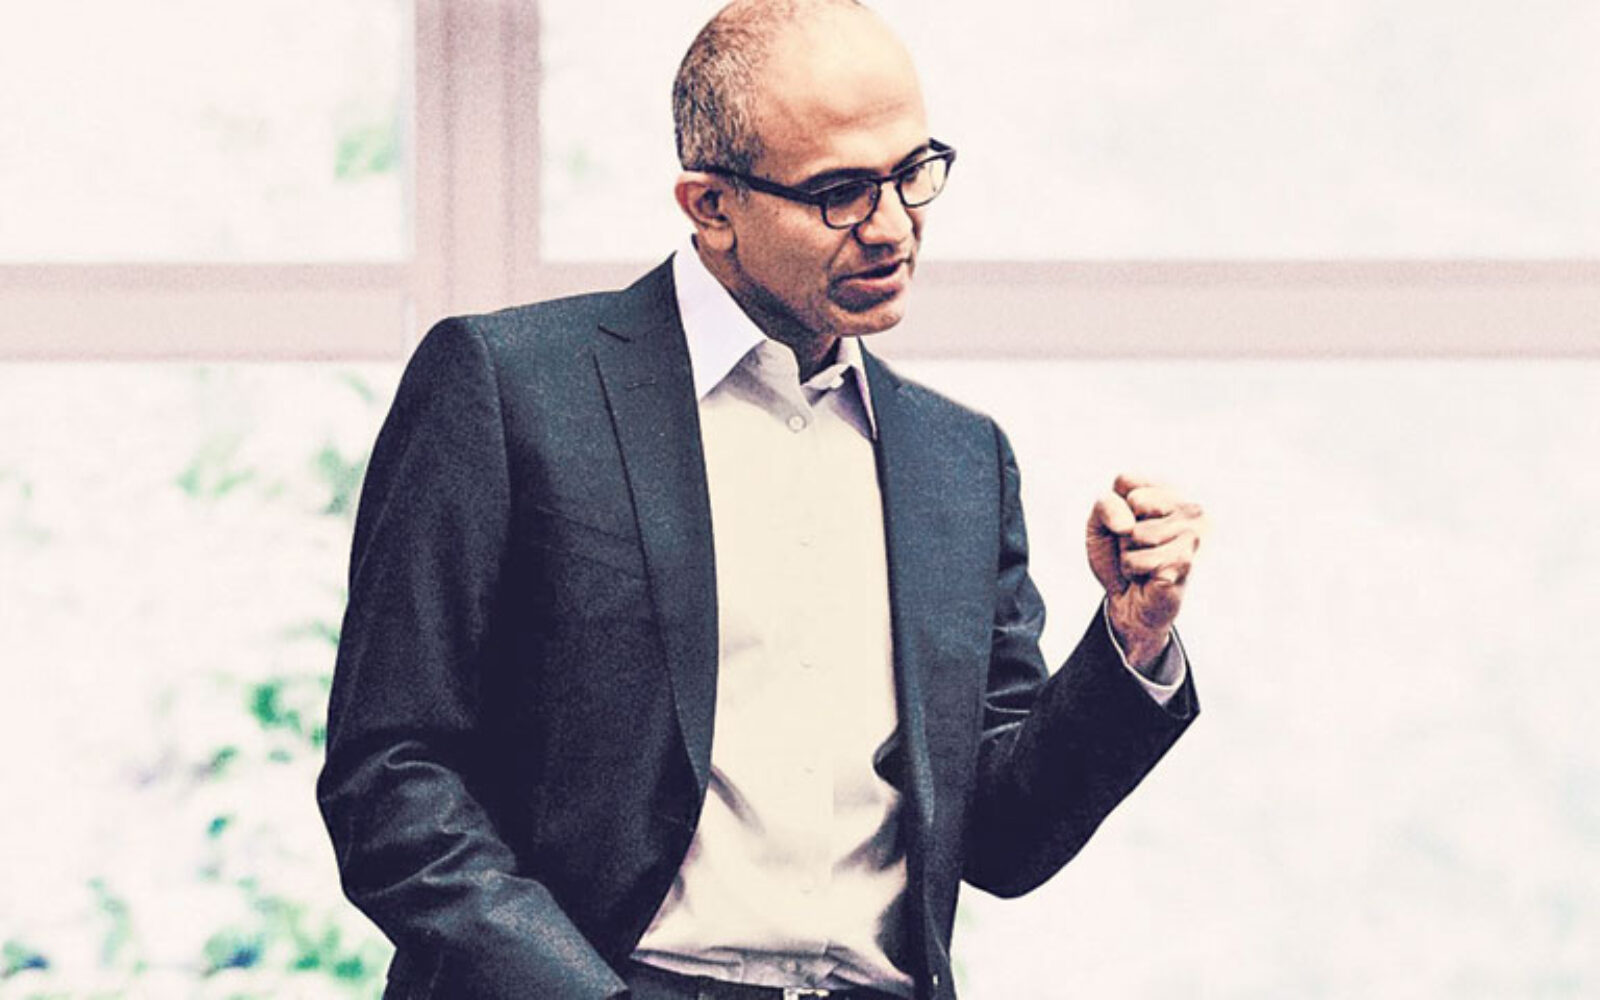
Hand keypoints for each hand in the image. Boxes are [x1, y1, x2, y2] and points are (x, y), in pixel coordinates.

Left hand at [1086, 474, 1206, 669]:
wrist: (1128, 601)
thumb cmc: (1117, 557)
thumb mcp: (1099, 523)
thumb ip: (1105, 505)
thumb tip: (1128, 524)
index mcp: (1171, 491)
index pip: (1126, 479)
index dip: (1115, 506)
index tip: (1127, 523)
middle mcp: (1191, 508)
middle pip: (1134, 502)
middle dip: (1122, 530)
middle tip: (1137, 546)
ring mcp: (1193, 534)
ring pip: (1136, 532)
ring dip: (1129, 552)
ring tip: (1144, 562)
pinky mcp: (1186, 561)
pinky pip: (1137, 559)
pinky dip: (1133, 570)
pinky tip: (1150, 576)